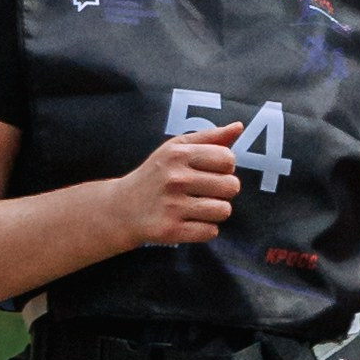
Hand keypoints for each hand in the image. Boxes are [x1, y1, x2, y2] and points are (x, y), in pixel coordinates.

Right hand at [122, 120, 242, 246]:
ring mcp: (172, 206)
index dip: (224, 167)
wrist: (122, 208)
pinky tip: (189, 222)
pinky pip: (210, 232)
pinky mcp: (170, 230)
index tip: (210, 171)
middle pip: (231, 186)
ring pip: (224, 210)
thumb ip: (210, 137)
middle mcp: (175, 178)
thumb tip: (238, 126)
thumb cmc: (157, 174)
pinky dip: (204, 229)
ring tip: (198, 207)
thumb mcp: (176, 148)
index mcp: (178, 154)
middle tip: (205, 191)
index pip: (227, 159)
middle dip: (223, 190)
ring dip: (216, 211)